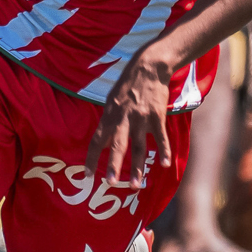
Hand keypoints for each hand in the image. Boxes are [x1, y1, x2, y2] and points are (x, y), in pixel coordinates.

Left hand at [85, 46, 172, 187]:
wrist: (148, 67)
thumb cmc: (128, 85)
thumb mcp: (111, 100)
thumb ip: (108, 121)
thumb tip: (103, 143)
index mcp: (109, 115)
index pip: (97, 140)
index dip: (92, 158)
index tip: (87, 175)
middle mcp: (123, 118)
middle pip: (118, 145)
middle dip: (114, 165)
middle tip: (111, 183)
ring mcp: (141, 117)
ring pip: (139, 145)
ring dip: (137, 167)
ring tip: (135, 185)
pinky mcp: (157, 115)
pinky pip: (160, 136)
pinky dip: (163, 150)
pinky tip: (164, 164)